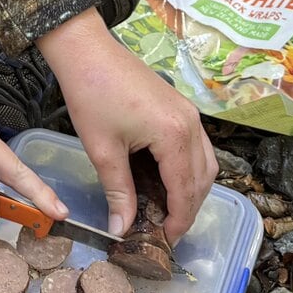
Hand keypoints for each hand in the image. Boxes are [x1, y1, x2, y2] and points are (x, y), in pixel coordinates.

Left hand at [38, 9, 216, 241]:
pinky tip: (165, 179)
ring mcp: (189, 113)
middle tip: (166, 230)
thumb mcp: (103, 151)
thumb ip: (118, 192)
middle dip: (188, 208)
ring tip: (166, 209)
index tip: (166, 242)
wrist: (87, 51)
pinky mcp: (181, 107)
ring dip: (191, 189)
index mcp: (174, 136)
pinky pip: (196, 146)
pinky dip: (187, 168)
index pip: (186, 191)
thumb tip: (121, 229)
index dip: (178, 221)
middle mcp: (191, 124)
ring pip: (205, 163)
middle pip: (204, 179)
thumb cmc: (92, 96)